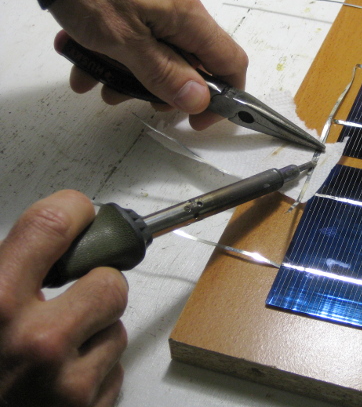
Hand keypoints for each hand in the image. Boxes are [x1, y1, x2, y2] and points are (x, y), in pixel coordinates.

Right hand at [0, 191, 128, 406]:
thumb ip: (7, 271)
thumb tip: (46, 238)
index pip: (50, 225)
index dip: (70, 210)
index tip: (78, 213)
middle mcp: (36, 343)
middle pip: (109, 282)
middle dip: (95, 288)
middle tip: (67, 302)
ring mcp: (68, 383)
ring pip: (116, 330)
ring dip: (93, 336)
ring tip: (53, 353)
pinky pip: (114, 370)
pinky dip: (93, 371)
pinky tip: (59, 380)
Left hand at [49, 0, 247, 130]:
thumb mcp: (125, 41)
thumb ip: (164, 73)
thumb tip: (201, 100)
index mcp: (188, 20)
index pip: (230, 63)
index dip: (223, 97)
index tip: (197, 119)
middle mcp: (179, 11)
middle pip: (189, 62)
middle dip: (164, 89)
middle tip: (138, 101)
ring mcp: (155, 2)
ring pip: (156, 51)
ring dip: (129, 74)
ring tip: (97, 82)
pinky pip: (133, 34)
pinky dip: (112, 51)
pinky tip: (81, 59)